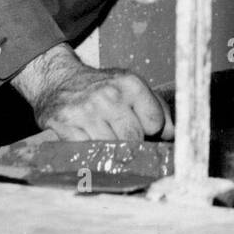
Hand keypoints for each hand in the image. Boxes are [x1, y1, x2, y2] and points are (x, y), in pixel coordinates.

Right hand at [13, 43, 174, 141]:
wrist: (57, 80)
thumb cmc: (100, 87)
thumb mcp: (131, 88)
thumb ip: (158, 109)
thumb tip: (175, 135)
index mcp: (130, 83)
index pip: (155, 123)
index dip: (150, 129)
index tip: (141, 126)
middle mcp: (108, 95)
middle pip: (134, 139)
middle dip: (131, 143)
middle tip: (120, 135)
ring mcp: (86, 111)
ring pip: (111, 150)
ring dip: (109, 150)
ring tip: (103, 137)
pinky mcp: (65, 126)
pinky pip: (88, 153)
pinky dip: (90, 153)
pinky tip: (87, 141)